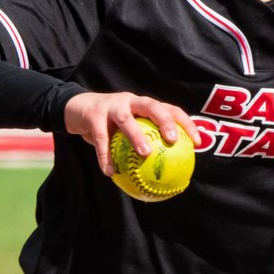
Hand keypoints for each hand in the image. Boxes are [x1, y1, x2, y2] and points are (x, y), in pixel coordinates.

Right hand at [63, 92, 199, 176]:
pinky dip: (105, 155)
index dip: (185, 123)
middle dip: (165, 121)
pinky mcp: (93, 115)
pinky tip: (110, 172)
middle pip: (152, 106)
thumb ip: (143, 143)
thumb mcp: (126, 129)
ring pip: (126, 119)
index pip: (170, 109)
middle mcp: (130, 101)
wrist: (75, 109)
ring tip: (145, 153)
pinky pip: (101, 137)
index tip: (198, 142)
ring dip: (136, 135)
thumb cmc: (108, 124)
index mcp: (143, 105)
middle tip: (172, 140)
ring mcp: (112, 105)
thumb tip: (165, 172)